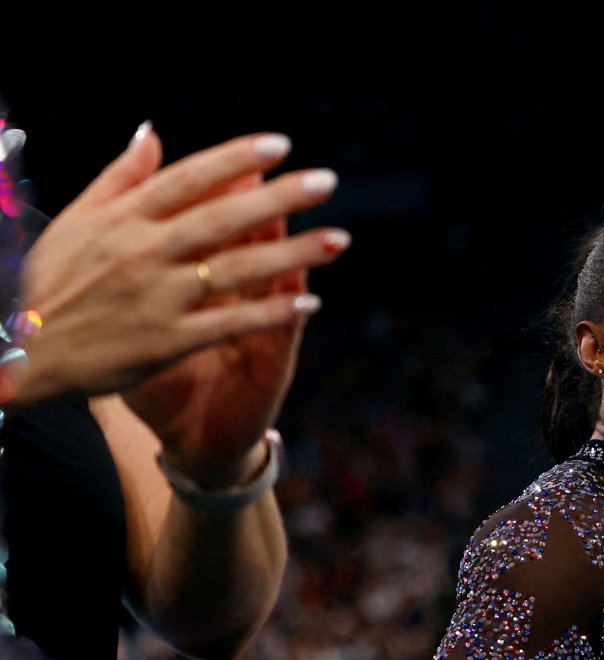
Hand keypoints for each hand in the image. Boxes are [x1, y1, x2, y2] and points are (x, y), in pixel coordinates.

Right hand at [14, 124, 346, 409]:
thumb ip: (120, 178)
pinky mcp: (167, 341)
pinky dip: (270, 313)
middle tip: (327, 182)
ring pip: (235, 269)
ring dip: (292, 254)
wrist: (20, 352)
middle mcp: (142, 254)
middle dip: (278, 199)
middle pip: (221, 219)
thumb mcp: (75, 221)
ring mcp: (156, 298)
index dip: (235, 160)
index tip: (279, 145)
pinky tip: (309, 302)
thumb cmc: (47, 282)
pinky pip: (229, 322)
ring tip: (338, 239)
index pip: (188, 179)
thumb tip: (152, 132)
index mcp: (121, 220)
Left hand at [119, 173, 347, 486]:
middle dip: (267, 213)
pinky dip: (290, 321)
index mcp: (205, 288)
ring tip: (310, 227)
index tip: (236, 164)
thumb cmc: (170, 382)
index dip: (226, 199)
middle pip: (253, 251)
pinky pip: (277, 343)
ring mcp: (257, 336)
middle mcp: (239, 306)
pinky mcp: (265, 372)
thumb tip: (131, 227)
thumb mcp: (150, 325)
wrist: (195, 442)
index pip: (217, 234)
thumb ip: (147, 274)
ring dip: (297, 259)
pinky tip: (306, 297)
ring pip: (276, 290)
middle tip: (278, 178)